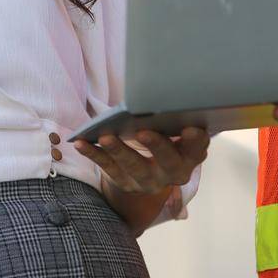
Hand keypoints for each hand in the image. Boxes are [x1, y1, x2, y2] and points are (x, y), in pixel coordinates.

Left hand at [71, 127, 209, 195]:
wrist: (151, 171)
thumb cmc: (165, 138)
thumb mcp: (175, 131)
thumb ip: (174, 119)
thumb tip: (158, 94)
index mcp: (189, 157)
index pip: (196, 149)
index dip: (195, 140)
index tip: (190, 128)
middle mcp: (172, 173)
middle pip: (168, 162)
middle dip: (157, 146)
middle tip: (143, 132)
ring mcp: (148, 181)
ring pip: (134, 167)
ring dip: (119, 151)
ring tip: (105, 136)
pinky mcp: (125, 184)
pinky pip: (108, 169)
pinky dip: (94, 155)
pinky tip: (81, 143)